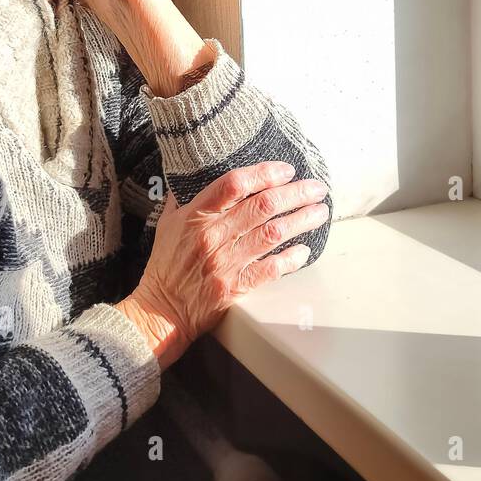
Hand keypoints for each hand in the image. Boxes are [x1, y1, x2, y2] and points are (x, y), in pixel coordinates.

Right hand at [119, 162, 329, 365]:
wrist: (161, 310)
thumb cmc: (166, 265)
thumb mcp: (168, 223)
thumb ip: (186, 197)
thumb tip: (200, 171)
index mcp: (196, 216)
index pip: (234, 184)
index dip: (265, 173)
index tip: (286, 170)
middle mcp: (213, 236)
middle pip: (263, 206)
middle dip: (296, 193)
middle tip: (316, 188)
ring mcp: (226, 262)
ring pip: (273, 234)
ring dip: (301, 220)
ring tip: (319, 212)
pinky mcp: (235, 287)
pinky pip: (271, 269)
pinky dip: (291, 258)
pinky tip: (304, 250)